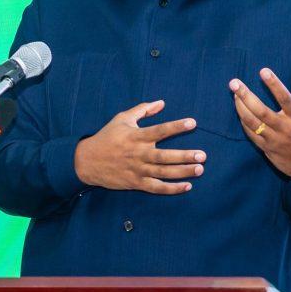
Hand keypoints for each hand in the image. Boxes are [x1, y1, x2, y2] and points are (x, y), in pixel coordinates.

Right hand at [74, 100, 204, 194]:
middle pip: (164, 156)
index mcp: (135, 136)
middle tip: (202, 155)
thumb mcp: (122, 118)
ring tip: (200, 169)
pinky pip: (156, 188)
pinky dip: (172, 189)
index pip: (159, 130)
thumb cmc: (107, 137)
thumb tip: (162, 103)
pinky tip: (187, 186)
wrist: (87, 161)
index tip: (193, 122)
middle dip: (184, 156)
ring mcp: (137, 170)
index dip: (176, 126)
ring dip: (183, 171)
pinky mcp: (136, 183)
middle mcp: (138, 154)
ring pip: (163, 173)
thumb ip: (143, 109)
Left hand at [229, 61, 290, 186]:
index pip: (285, 99)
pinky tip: (239, 109)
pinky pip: (251, 134)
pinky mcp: (267, 148)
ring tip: (234, 94)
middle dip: (246, 96)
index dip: (274, 84)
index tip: (263, 70)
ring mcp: (275, 139)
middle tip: (234, 82)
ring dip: (240, 107)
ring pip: (253, 123)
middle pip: (262, 111)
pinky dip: (244, 122)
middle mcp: (286, 128)